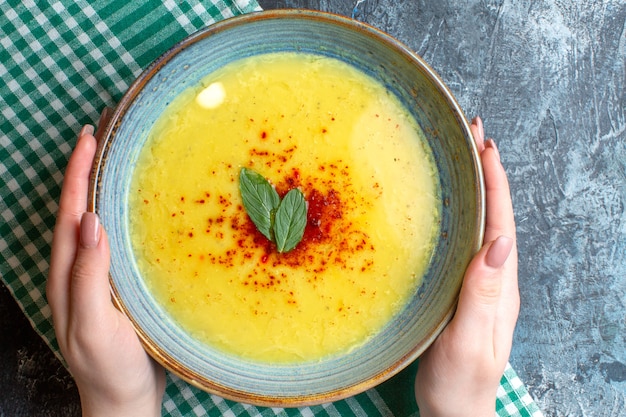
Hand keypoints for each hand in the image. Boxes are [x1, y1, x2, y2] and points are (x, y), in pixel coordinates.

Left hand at [47, 124, 165, 416]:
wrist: (124, 401)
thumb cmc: (108, 369)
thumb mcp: (92, 326)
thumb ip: (86, 276)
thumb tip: (88, 221)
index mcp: (67, 275)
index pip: (68, 214)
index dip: (75, 175)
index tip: (88, 138)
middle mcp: (78, 270)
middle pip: (76, 210)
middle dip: (84, 170)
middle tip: (101, 135)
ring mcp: (98, 277)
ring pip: (95, 222)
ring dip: (100, 188)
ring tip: (115, 159)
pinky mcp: (118, 285)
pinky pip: (116, 240)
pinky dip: (121, 214)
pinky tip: (136, 207)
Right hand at [414, 116, 518, 416]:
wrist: (455, 412)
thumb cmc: (460, 384)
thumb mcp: (469, 342)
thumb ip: (482, 296)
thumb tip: (499, 243)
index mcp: (499, 287)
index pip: (502, 225)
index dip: (496, 183)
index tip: (484, 145)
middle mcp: (492, 280)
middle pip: (495, 217)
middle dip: (487, 173)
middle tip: (471, 134)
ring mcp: (478, 285)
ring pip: (480, 226)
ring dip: (476, 189)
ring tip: (461, 157)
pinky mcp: (461, 291)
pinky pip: (464, 242)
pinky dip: (459, 214)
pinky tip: (444, 206)